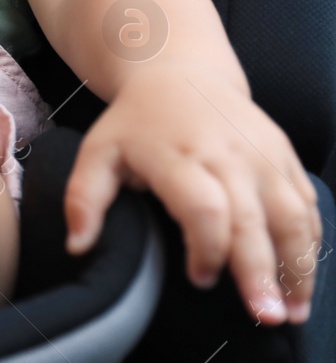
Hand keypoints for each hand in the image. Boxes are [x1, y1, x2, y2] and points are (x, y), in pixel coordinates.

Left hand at [63, 65, 323, 323]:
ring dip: (298, 266)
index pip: (204, 208)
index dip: (206, 248)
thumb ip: (84, 198)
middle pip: (253, 219)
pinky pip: (308, 205)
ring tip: (293, 312)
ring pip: (292, 216)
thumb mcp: (99, 151)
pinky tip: (303, 278)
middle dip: (261, 272)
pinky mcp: (285, 156)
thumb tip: (77, 247)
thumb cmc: (135, 122)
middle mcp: (228, 154)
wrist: (180, 72)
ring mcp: (263, 154)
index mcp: (179, 154)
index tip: (199, 279)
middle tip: (265, 315)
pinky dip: (310, 244)